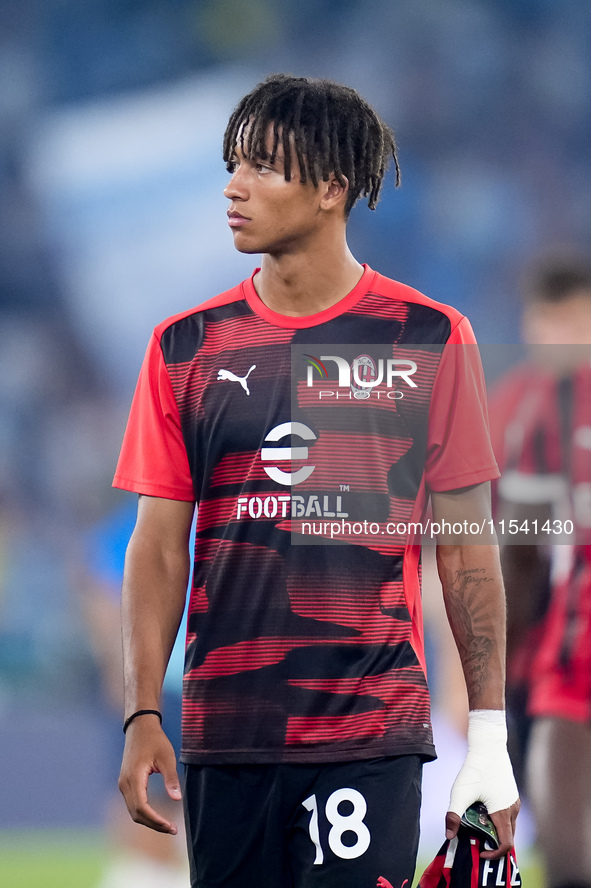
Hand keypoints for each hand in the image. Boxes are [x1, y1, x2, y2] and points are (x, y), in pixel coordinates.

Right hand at [118, 717, 181, 833]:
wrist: (140, 727)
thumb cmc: (155, 740)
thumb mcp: (167, 757)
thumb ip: (171, 778)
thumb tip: (177, 799)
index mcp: (134, 777)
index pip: (142, 807)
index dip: (155, 820)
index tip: (170, 826)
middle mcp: (125, 784)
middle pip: (136, 813)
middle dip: (154, 824)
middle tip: (172, 829)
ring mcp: (123, 784)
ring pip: (133, 811)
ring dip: (148, 820)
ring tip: (167, 825)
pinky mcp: (126, 783)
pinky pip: (133, 804)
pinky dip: (144, 813)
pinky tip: (157, 816)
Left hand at [446, 710, 519, 858]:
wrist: (488, 747)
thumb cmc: (474, 770)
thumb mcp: (460, 793)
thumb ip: (453, 815)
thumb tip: (449, 836)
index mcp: (503, 814)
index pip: (506, 845)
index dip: (494, 854)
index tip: (480, 852)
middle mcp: (513, 810)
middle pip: (507, 837)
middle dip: (492, 844)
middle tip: (475, 839)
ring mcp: (514, 801)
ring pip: (508, 825)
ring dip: (495, 831)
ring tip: (476, 825)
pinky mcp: (511, 794)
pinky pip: (507, 814)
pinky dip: (497, 820)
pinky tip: (481, 811)